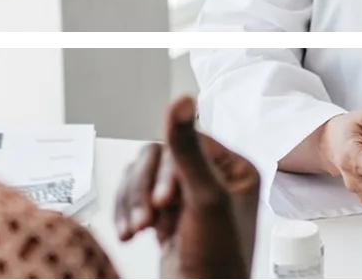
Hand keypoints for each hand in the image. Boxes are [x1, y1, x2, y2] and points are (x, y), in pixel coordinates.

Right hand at [114, 96, 259, 279]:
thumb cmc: (215, 262)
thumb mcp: (203, 199)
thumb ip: (187, 149)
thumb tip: (182, 99)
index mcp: (234, 169)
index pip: (188, 142)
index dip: (168, 170)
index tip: (165, 202)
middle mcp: (213, 178)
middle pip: (159, 157)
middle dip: (145, 191)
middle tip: (148, 220)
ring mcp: (188, 197)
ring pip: (143, 175)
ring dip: (133, 203)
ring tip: (135, 231)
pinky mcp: (167, 214)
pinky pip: (135, 195)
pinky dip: (127, 212)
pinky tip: (129, 232)